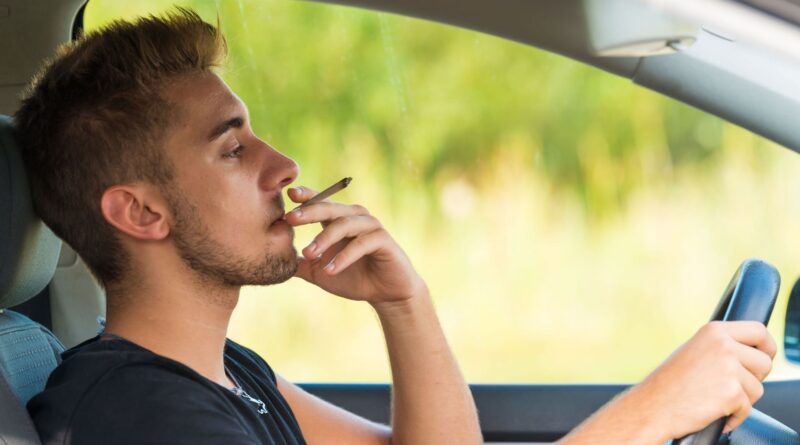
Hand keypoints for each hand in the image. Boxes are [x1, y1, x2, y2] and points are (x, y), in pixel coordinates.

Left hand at [284, 186, 427, 305]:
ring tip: (309, 253)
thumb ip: (300, 264)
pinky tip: (330, 269)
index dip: (305, 196)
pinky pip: (361, 244)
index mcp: (339, 220)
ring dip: (325, 238)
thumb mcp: (320, 271)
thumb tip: (272, 261)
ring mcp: (370, 227)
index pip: (320, 202)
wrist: (386, 294)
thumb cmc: (354, 278)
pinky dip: (344, 256)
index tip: (287, 195)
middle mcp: (355, 218)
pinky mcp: (383, 241)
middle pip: (329, 208)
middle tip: (289, 218)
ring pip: (344, 224)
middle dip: (309, 211)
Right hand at [626, 321, 775, 440]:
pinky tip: (714, 412)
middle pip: (764, 362)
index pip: (758, 331)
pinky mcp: (731, 393)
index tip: (764, 356)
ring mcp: (728, 369)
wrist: (652, 405)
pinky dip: (734, 416)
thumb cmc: (668, 382)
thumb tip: (750, 352)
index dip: (766, 346)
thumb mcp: (694, 350)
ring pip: (758, 389)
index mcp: (714, 331)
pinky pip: (747, 408)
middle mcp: (723, 346)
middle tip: (730, 385)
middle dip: (753, 378)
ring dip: (742, 399)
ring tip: (714, 398)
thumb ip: (721, 346)